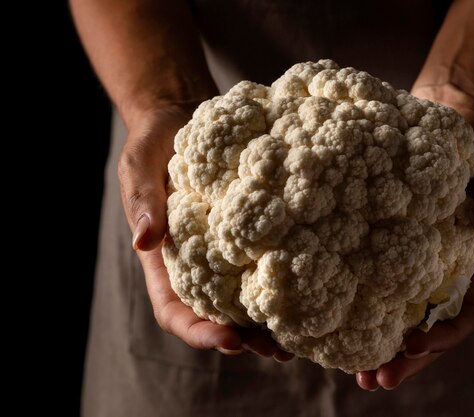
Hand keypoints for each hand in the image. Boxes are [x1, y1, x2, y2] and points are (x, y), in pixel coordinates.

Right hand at [118, 106, 292, 360]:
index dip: (200, 332)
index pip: (176, 311)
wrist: (183, 120)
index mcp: (165, 261)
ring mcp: (228, 251)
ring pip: (249, 297)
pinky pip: (269, 259)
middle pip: (219, 316)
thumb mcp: (139, 167)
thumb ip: (141, 201)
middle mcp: (200, 265)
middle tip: (279, 350)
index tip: (230, 342)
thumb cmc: (154, 144)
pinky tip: (316, 284)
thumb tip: (143, 241)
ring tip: (304, 335)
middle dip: (247, 338)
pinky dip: (289, 277)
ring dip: (273, 319)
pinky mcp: (254, 230)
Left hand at [356, 85, 473, 389]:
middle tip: (374, 381)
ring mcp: (414, 261)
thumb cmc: (472, 142)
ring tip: (352, 373)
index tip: (414, 346)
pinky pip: (376, 286)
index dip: (444, 337)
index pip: (465, 314)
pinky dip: (360, 310)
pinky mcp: (387, 245)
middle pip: (429, 328)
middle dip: (407, 358)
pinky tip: (336, 324)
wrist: (444, 116)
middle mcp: (442, 269)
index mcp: (471, 261)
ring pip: (400, 316)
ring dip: (381, 346)